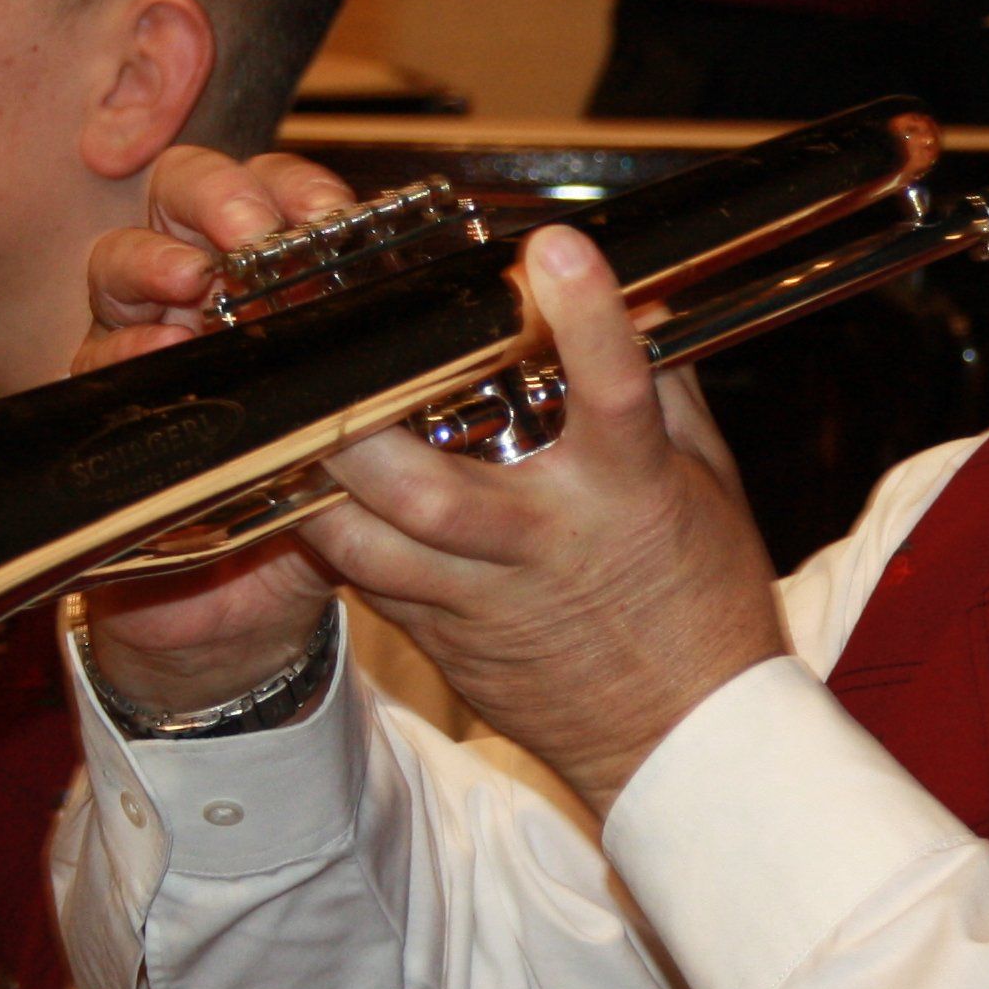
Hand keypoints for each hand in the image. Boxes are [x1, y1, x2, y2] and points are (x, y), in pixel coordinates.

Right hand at [73, 145, 363, 712]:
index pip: (273, 192)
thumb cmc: (318, 491)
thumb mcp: (370, 421)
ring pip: (122, 265)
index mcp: (272, 276)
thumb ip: (395, 365)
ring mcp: (146, 343)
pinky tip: (156, 353)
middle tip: (252, 230)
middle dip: (215, 198)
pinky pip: (96, 364)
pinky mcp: (108, 406)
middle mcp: (201, 292)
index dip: (294, 186)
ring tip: (194, 282)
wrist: (251, 601)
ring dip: (154, 264)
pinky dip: (122, 353)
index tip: (331, 210)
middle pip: (181, 198)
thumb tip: (461, 316)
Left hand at [308, 227, 786, 817]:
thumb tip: (643, 297)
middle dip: (365, 424)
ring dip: (319, 484)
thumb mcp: (706, 483)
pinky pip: (369, 582)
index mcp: (630, 495)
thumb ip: (665, 388)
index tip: (553, 246)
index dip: (585, 315)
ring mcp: (488, 600)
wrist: (685, 742)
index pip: (613, 392)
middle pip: (431, 487)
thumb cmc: (704, 604)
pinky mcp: (446, 640)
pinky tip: (310, 490)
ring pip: (371, 543)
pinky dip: (335, 534)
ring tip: (282, 421)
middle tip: (327, 355)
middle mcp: (548, 544)